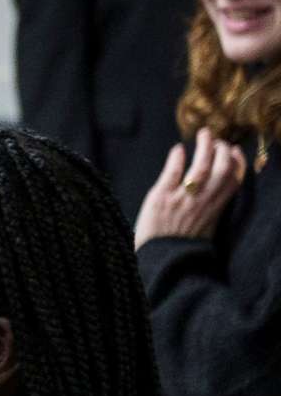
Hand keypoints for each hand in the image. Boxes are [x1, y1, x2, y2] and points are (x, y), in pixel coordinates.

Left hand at [134, 131, 245, 245]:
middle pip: (221, 170)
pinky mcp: (160, 199)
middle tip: (217, 140)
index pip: (233, 181)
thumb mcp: (205, 229)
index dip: (236, 163)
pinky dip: (177, 158)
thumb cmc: (178, 245)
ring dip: (204, 147)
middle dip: (222, 150)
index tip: (234, 151)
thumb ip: (212, 209)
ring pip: (201, 167)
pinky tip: (178, 149)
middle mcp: (202, 203)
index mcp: (215, 210)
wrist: (158, 261)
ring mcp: (182, 200)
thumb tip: (216, 189)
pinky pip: (172, 173)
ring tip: (203, 134)